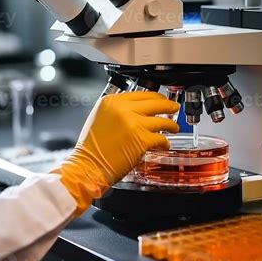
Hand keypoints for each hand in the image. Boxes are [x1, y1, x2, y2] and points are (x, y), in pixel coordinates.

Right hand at [51, 92, 178, 215]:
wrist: (87, 166)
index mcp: (111, 102)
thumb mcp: (98, 118)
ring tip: (174, 127)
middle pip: (155, 102)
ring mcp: (134, 123)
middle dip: (168, 105)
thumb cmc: (90, 149)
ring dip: (171, 124)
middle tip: (173, 107)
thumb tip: (135, 111)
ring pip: (162, 119)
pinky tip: (165, 144)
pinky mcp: (142, 139)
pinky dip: (165, 142)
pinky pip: (161, 138)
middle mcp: (123, 109)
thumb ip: (116, 111)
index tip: (160, 100)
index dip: (154, 97)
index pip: (141, 94)